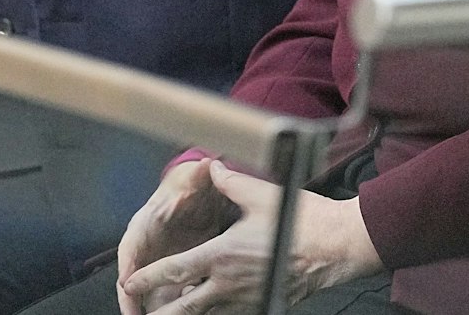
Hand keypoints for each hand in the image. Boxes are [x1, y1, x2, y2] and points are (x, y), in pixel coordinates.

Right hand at [116, 158, 240, 313]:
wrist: (198, 196)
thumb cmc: (189, 188)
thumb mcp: (193, 180)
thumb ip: (197, 175)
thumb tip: (205, 165)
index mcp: (145, 223)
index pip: (130, 247)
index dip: (127, 267)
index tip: (126, 284)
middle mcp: (147, 246)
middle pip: (133, 276)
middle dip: (131, 298)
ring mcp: (158, 260)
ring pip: (149, 289)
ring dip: (152, 306)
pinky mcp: (173, 271)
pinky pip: (169, 292)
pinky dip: (173, 305)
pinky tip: (183, 312)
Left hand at [119, 160, 382, 314]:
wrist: (338, 246)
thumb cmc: (301, 218)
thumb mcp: (258, 194)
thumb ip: (228, 183)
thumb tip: (212, 168)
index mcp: (222, 255)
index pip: (174, 271)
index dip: (148, 278)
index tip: (129, 282)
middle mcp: (229, 283)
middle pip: (184, 308)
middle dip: (161, 312)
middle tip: (144, 311)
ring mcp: (247, 299)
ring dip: (188, 313)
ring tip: (171, 312)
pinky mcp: (264, 304)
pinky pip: (232, 314)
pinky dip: (217, 313)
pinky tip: (212, 307)